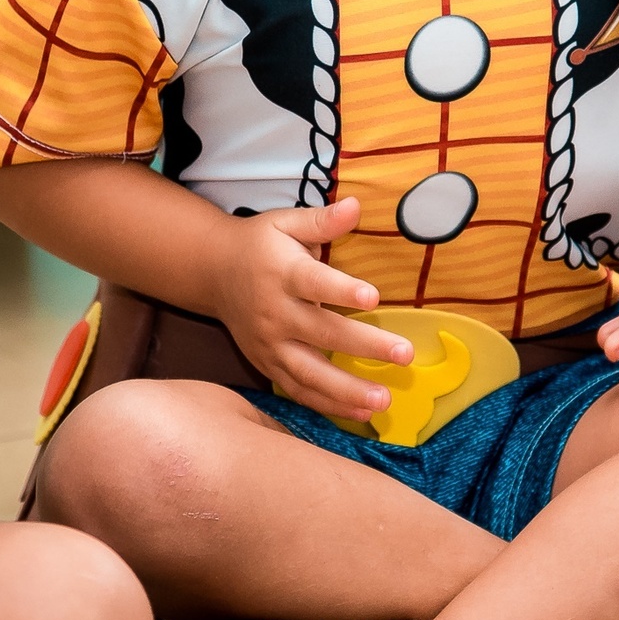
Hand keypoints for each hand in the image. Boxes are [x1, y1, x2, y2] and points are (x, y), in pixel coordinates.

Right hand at [210, 196, 414, 420]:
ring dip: (347, 390)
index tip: (374, 297)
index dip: (342, 291)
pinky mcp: (267, 365)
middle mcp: (275, 313)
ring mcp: (270, 345)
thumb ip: (321, 220)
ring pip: (309, 374)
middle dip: (364, 346)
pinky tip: (361, 414)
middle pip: (321, 334)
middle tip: (405, 355)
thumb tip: (356, 205)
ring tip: (383, 399)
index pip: (314, 283)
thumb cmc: (259, 244)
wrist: (213, 272)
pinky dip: (327, 405)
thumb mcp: (285, 223)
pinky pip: (298, 391)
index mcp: (282, 273)